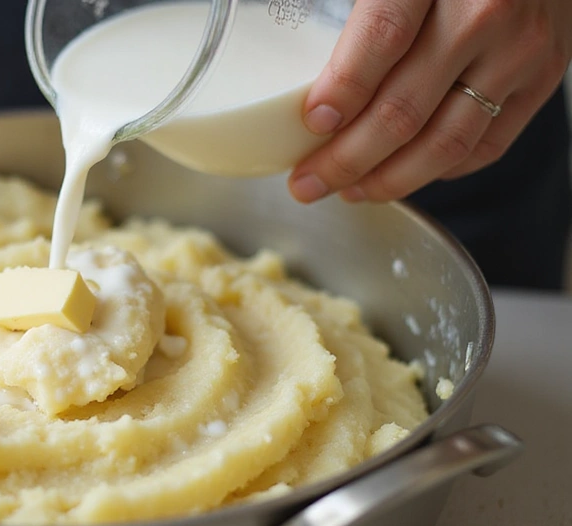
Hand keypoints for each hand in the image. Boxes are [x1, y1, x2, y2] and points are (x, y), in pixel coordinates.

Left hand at [288, 0, 571, 202]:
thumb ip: (359, 14)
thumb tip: (296, 66)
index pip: (383, 39)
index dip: (343, 89)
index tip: (311, 123)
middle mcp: (486, 15)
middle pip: (404, 109)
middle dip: (346, 160)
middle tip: (308, 181)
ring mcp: (520, 51)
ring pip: (445, 142)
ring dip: (388, 179)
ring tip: (349, 191)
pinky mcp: (544, 77)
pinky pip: (486, 144)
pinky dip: (438, 170)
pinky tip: (401, 174)